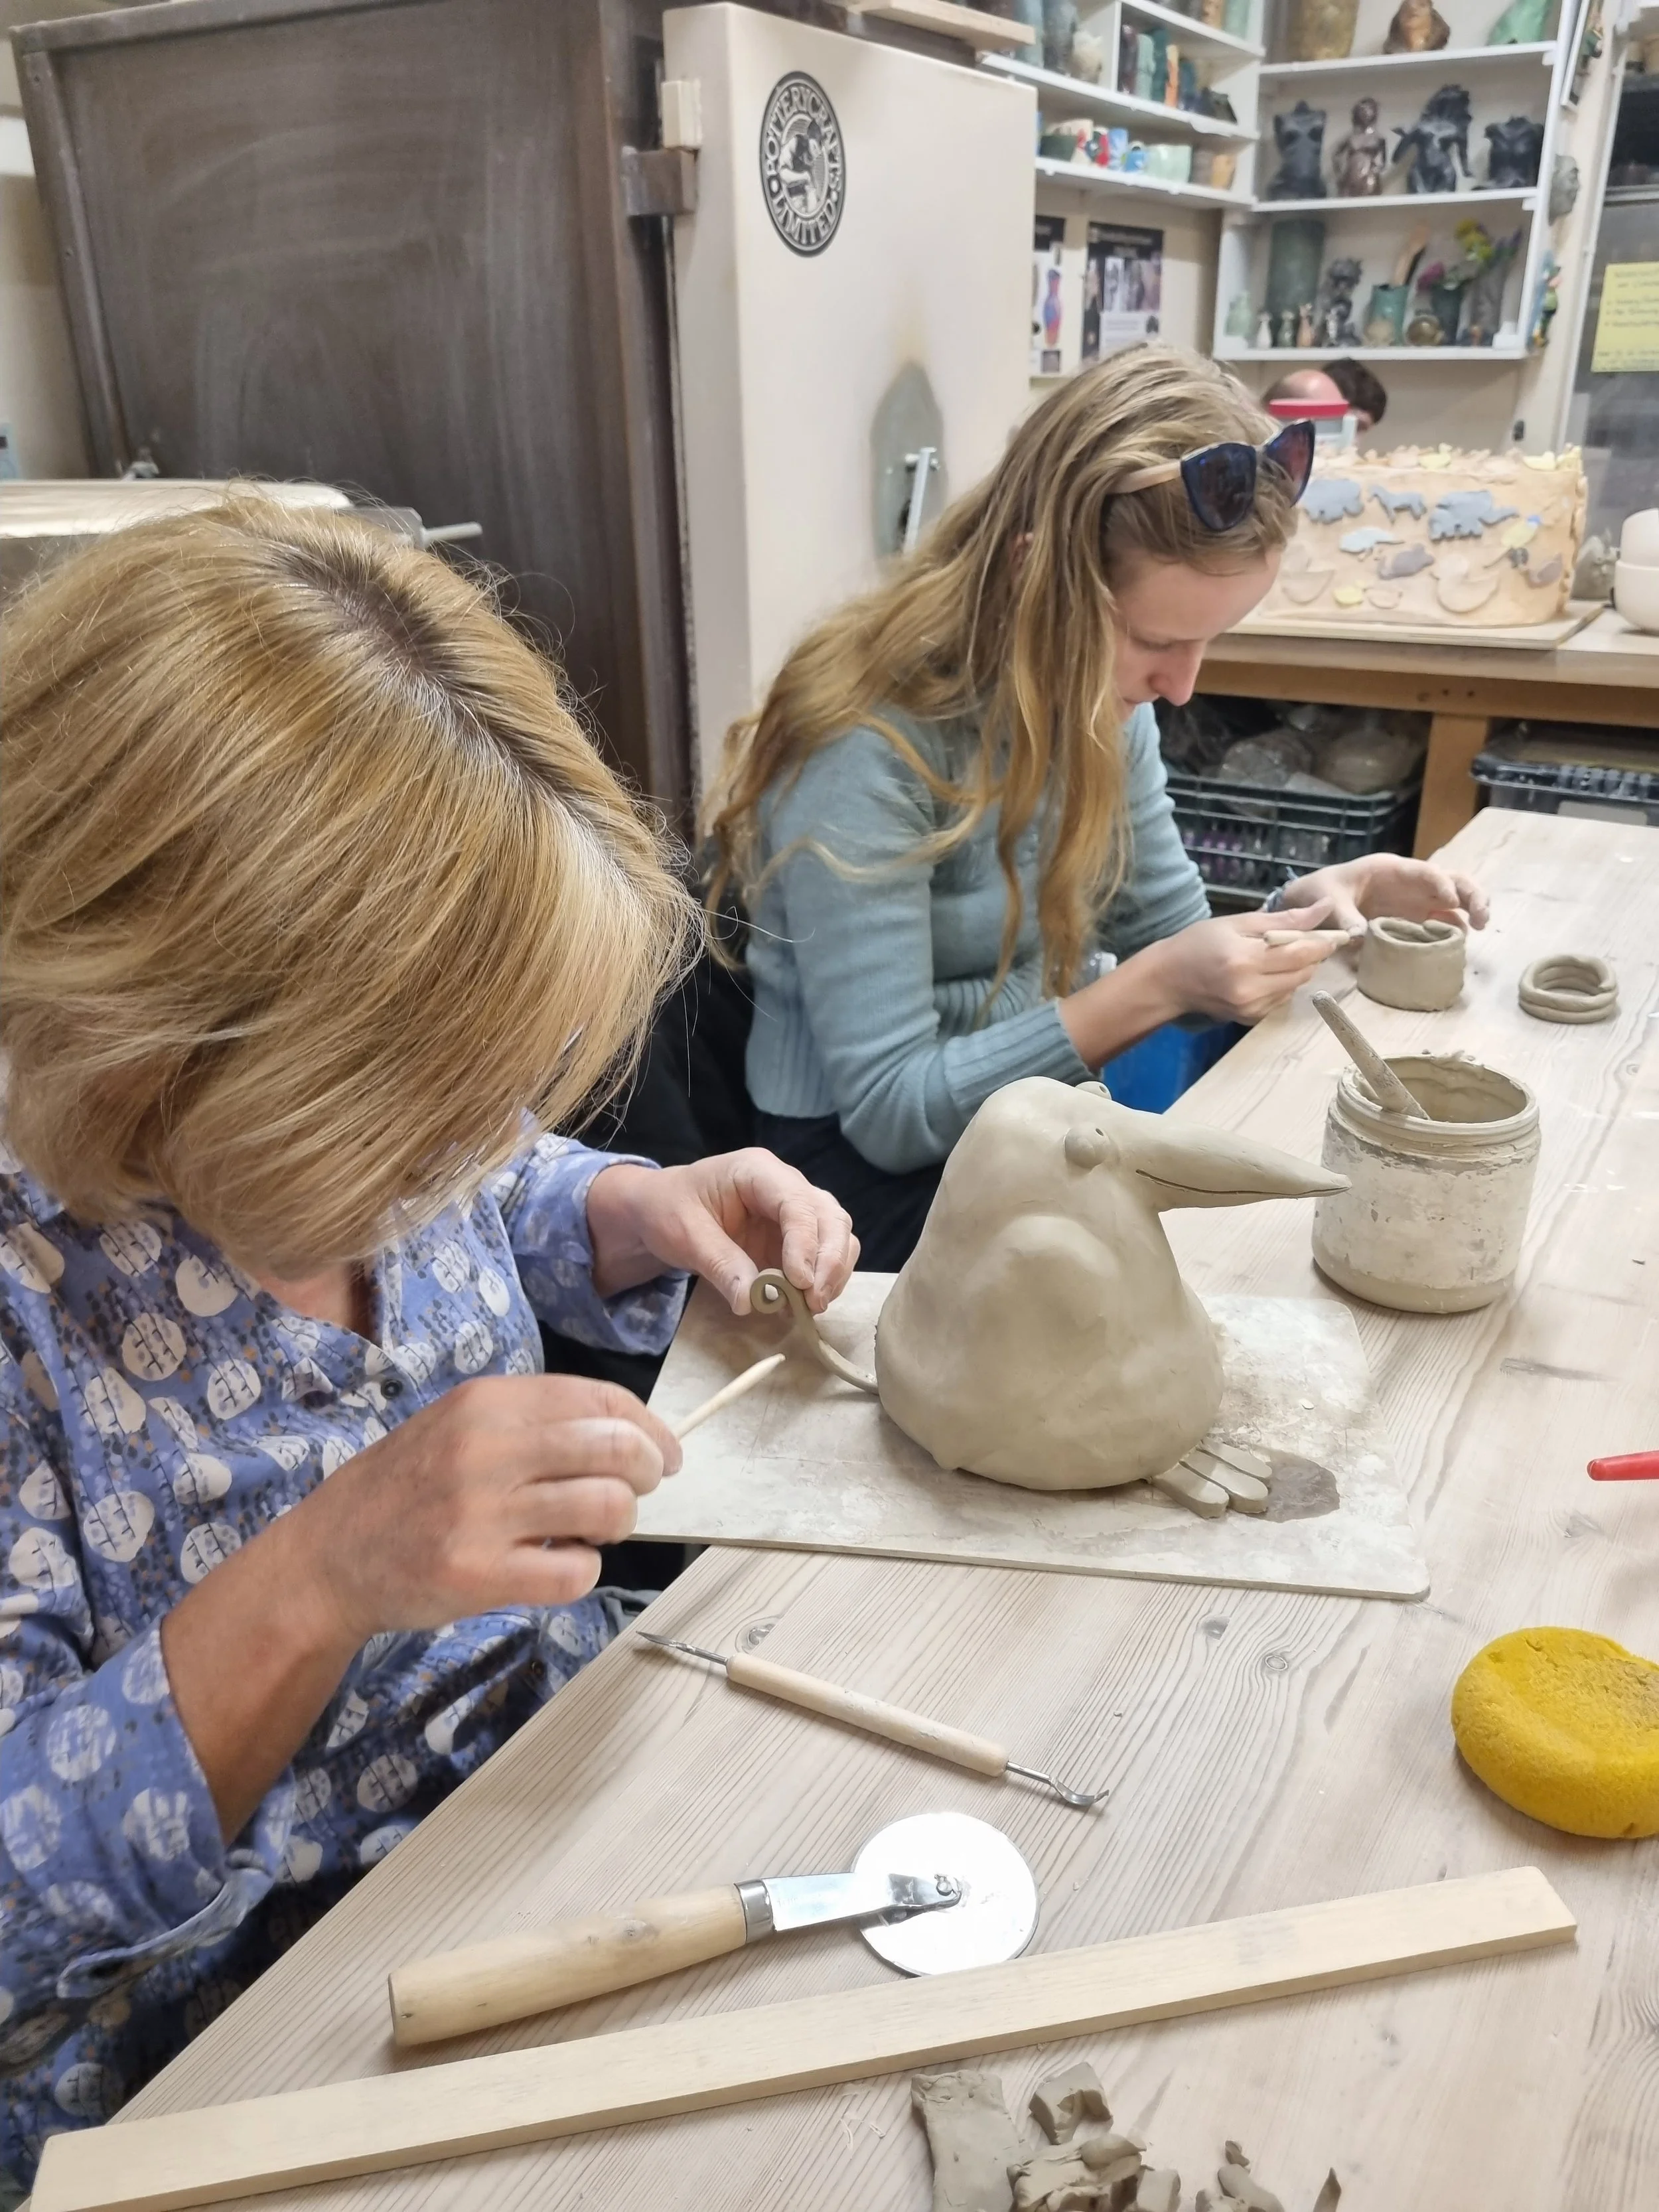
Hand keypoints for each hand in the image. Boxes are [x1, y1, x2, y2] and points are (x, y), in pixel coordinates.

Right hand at [295, 1375, 679, 1642]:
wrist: (327, 1557)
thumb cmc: (404, 1489)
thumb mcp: (459, 1425)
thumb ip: (535, 1423)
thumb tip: (632, 1436)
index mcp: (486, 1402)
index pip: (602, 1400)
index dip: (650, 1429)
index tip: (665, 1454)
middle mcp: (485, 1448)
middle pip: (617, 1449)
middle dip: (646, 1474)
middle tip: (633, 1495)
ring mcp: (480, 1512)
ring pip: (607, 1507)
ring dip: (618, 1524)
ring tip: (589, 1532)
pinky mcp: (477, 1573)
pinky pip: (575, 1571)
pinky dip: (583, 1572)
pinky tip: (556, 1566)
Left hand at [586, 1150, 857, 1314]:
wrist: (660, 1211)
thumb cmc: (667, 1210)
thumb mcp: (684, 1235)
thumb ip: (720, 1263)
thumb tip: (751, 1301)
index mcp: (757, 1171)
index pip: (797, 1203)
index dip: (805, 1243)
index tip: (801, 1283)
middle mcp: (786, 1185)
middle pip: (830, 1216)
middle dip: (830, 1260)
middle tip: (815, 1301)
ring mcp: (794, 1211)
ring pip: (837, 1234)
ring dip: (833, 1271)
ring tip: (813, 1305)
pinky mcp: (795, 1237)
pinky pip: (824, 1254)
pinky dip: (824, 1278)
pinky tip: (806, 1302)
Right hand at [1129, 903, 1347, 1024]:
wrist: (1168, 980)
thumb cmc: (1198, 943)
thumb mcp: (1238, 923)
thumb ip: (1283, 919)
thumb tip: (1324, 908)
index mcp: (1245, 961)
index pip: (1301, 953)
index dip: (1324, 943)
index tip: (1336, 933)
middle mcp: (1251, 989)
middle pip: (1303, 972)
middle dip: (1311, 955)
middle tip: (1304, 940)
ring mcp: (1251, 1009)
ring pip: (1296, 987)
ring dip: (1298, 970)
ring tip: (1279, 955)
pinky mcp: (1251, 1019)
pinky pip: (1282, 999)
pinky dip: (1283, 984)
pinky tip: (1266, 973)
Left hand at [1278, 856, 1488, 933]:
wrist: (1312, 903)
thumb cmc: (1320, 892)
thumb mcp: (1327, 901)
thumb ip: (1344, 917)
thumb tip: (1360, 938)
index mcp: (1390, 870)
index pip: (1425, 871)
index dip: (1441, 883)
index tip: (1452, 901)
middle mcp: (1410, 883)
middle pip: (1452, 881)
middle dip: (1472, 895)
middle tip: (1482, 917)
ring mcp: (1415, 902)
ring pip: (1454, 902)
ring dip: (1469, 914)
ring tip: (1478, 930)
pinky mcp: (1414, 920)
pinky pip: (1440, 922)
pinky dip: (1453, 931)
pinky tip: (1456, 946)